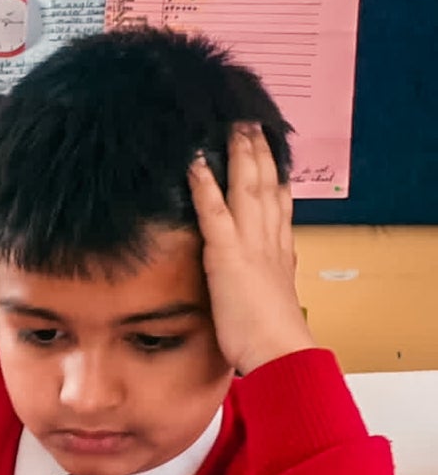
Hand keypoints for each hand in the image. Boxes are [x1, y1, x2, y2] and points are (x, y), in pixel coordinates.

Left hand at [188, 124, 314, 374]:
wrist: (278, 350)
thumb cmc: (267, 336)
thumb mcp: (269, 298)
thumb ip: (265, 277)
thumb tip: (264, 271)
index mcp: (279, 250)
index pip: (279, 203)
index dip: (274, 174)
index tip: (270, 151)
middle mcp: (269, 240)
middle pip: (266, 186)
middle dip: (260, 152)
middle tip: (252, 123)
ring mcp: (250, 244)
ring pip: (246, 188)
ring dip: (239, 155)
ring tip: (232, 126)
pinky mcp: (227, 256)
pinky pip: (214, 213)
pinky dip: (204, 186)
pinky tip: (196, 163)